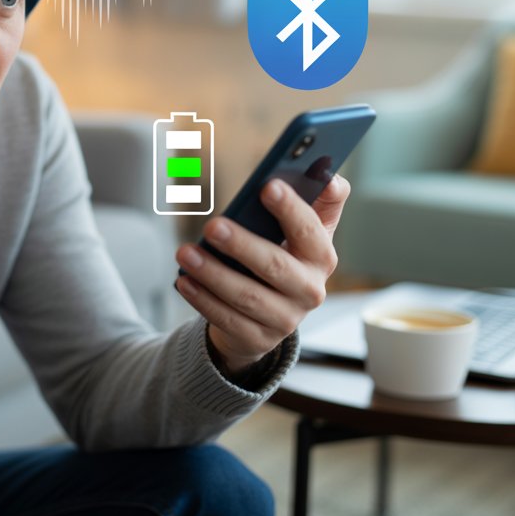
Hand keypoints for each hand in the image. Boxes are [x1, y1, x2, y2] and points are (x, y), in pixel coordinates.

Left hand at [174, 175, 350, 376]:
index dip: (291, 209)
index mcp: (321, 257)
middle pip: (274, 266)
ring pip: (246, 296)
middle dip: (241, 245)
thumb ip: (319, 202)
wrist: (271, 315)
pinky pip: (227, 319)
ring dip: (213, 274)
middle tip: (212, 225)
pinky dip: (203, 300)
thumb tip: (330, 176)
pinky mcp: (258, 339)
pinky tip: (185, 280)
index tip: (267, 186)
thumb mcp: (304, 232)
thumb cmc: (284, 257)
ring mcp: (285, 319)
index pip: (309, 230)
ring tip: (185, 253)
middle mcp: (310, 291)